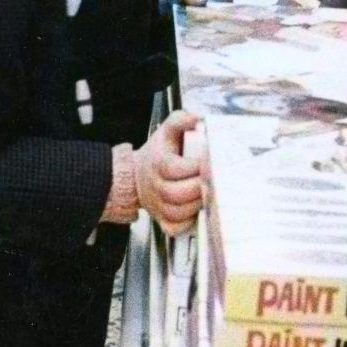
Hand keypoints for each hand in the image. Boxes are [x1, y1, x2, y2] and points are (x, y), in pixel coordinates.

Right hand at [135, 109, 203, 236]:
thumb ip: (181, 120)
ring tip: (206, 194)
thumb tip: (196, 118)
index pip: (174, 168)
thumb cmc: (156, 155)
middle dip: (198, 187)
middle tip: (212, 181)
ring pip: (178, 212)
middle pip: (176, 194)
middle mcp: (156, 186)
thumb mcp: (166, 132)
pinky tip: (195, 211)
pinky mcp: (162, 219)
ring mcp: (158, 205)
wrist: (135, 177)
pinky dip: (187, 223)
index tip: (206, 162)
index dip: (193, 167)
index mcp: (158, 164)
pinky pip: (174, 228)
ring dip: (196, 205)